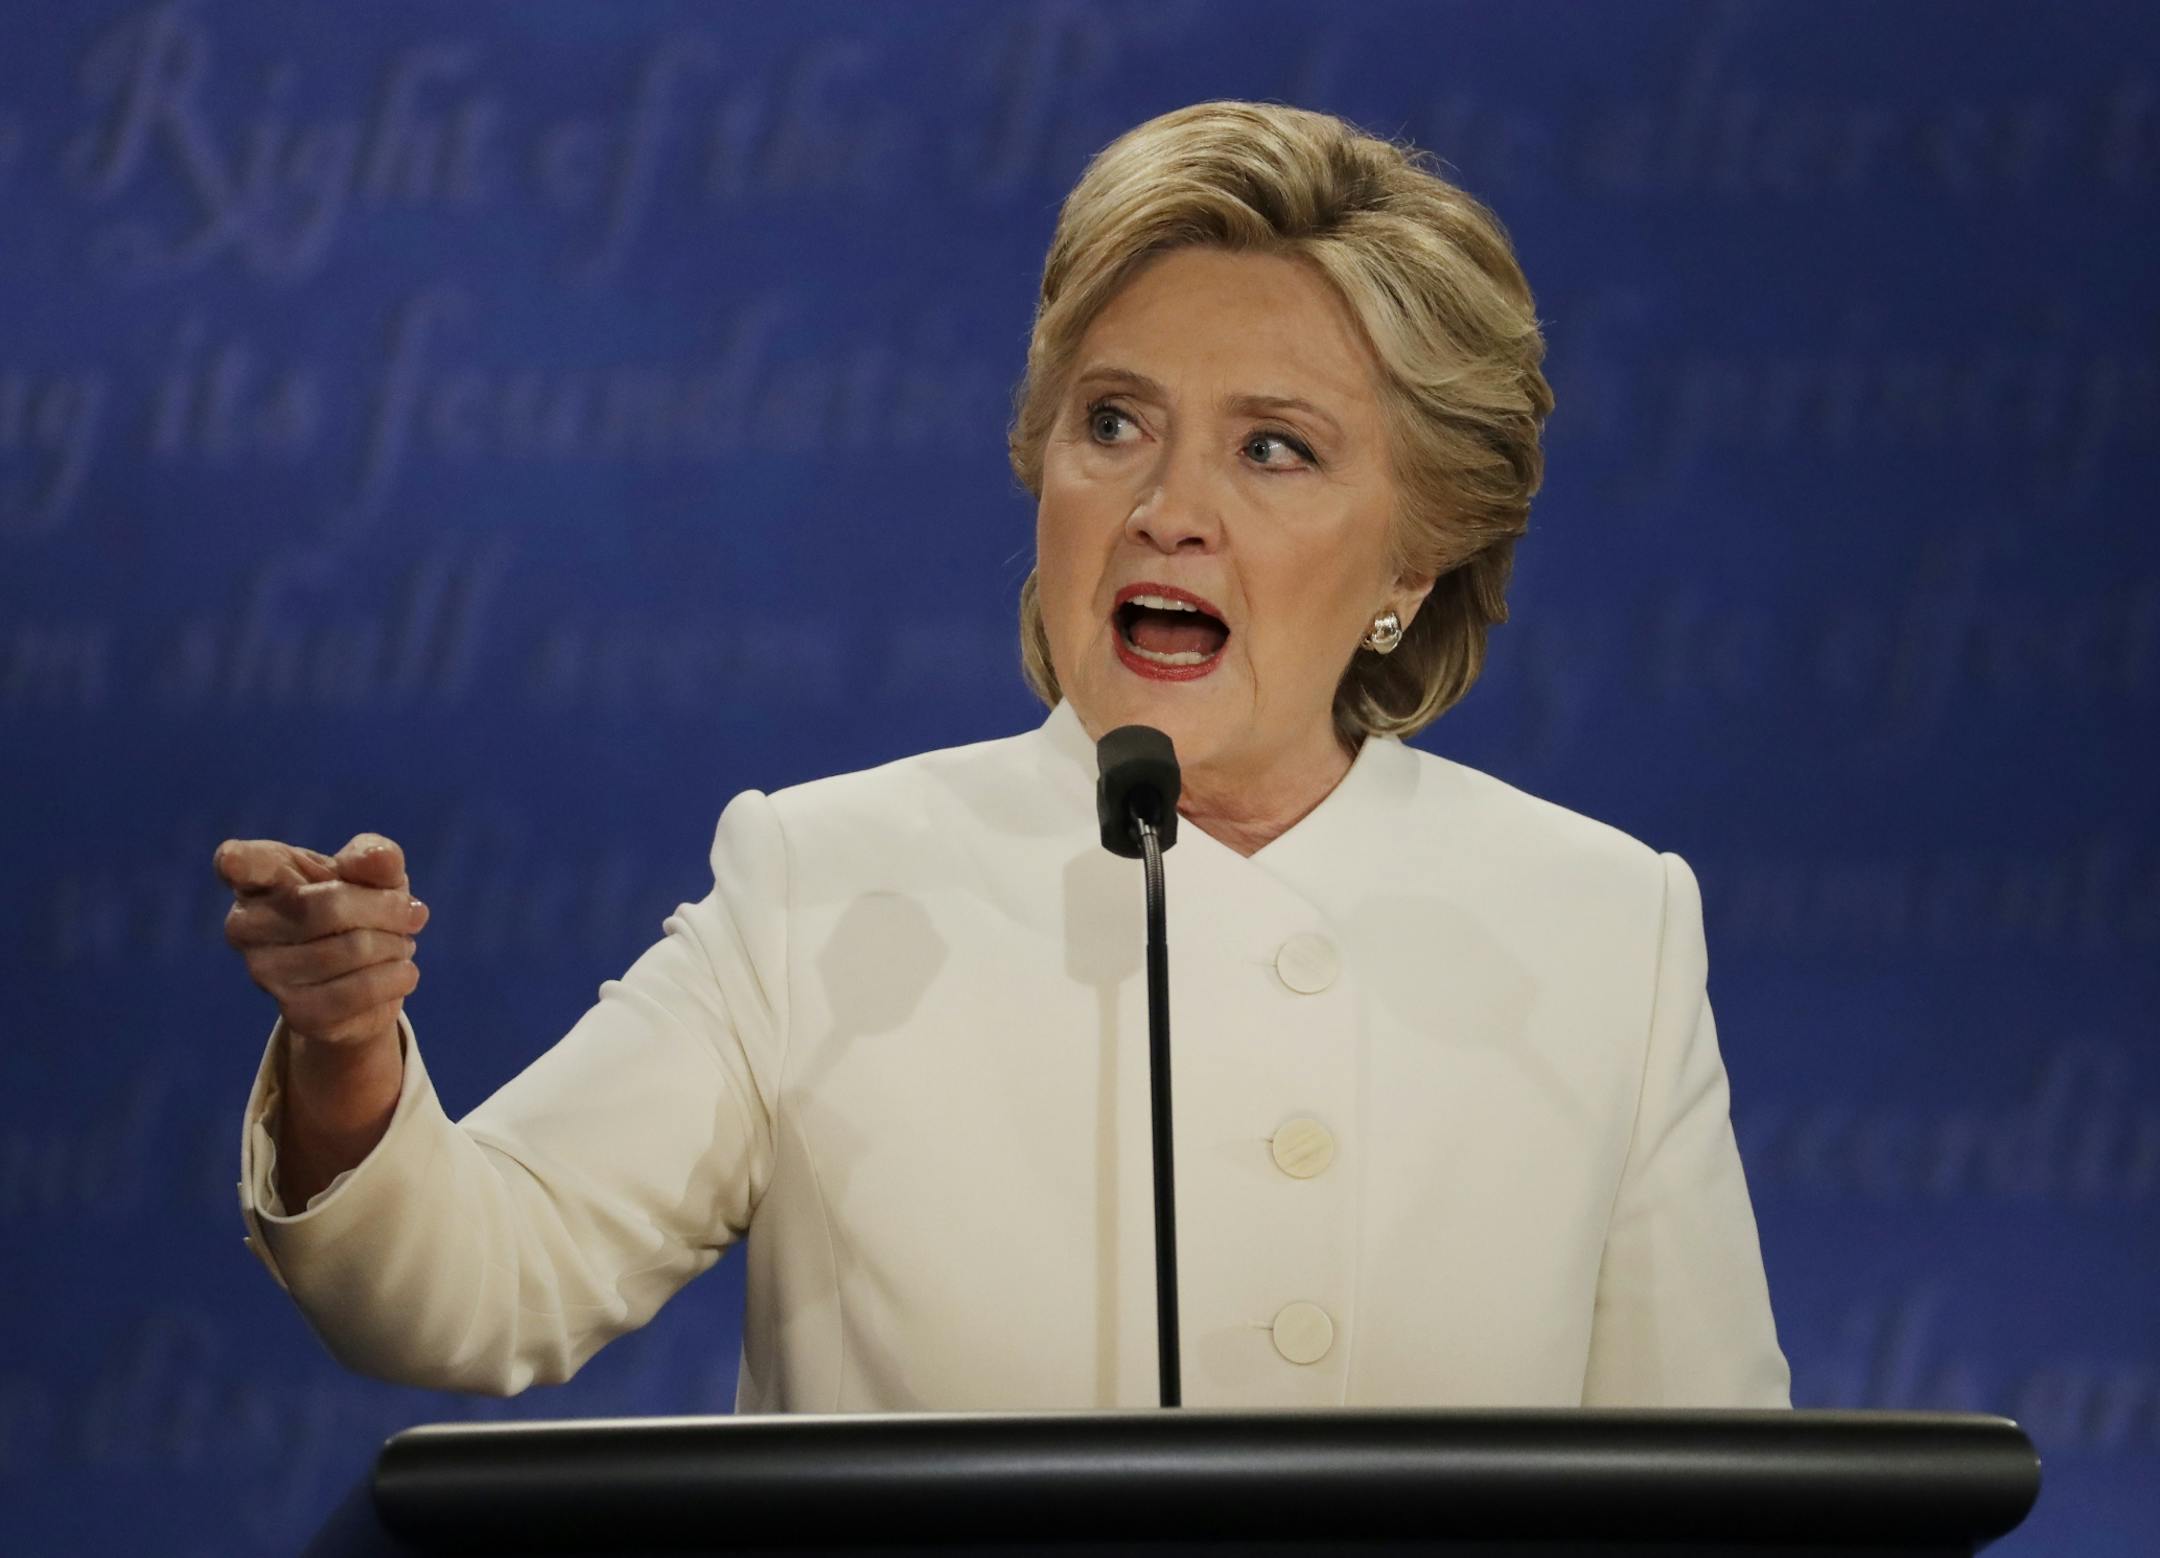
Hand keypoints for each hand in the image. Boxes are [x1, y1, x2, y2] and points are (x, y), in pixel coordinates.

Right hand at [216, 833, 429, 1050]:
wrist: (367, 976)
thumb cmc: (361, 906)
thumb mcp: (376, 873)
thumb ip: (378, 856)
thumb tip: (378, 859)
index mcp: (261, 879)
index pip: (240, 865)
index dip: (237, 862)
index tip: (233, 862)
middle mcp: (248, 926)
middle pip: (328, 906)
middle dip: (387, 908)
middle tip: (411, 914)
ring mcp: (265, 973)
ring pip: (352, 949)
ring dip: (396, 945)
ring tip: (399, 945)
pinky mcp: (296, 1014)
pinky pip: (361, 992)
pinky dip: (397, 978)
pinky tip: (400, 972)